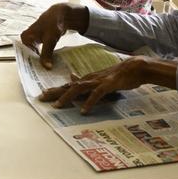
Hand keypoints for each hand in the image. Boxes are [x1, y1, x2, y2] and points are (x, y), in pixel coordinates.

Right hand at [20, 3, 88, 67]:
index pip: (25, 54)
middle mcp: (27, 40)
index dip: (31, 64)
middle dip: (37, 64)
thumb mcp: (50, 39)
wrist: (61, 15)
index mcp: (25, 38)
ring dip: (42, 61)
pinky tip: (51, 64)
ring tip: (47, 71)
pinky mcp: (41, 42)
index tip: (37, 73)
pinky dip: (46, 57)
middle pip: (31, 55)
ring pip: (37, 55)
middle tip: (44, 74)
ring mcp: (34, 41)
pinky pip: (42, 52)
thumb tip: (46, 67)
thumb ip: (47, 53)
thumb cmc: (52, 23)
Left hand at [37, 57, 164, 113]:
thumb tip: (71, 77)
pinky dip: (89, 102)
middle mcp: (90, 79)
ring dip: (67, 97)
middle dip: (55, 92)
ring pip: (79, 88)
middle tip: (41, 98)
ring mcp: (98, 81)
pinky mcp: (108, 85)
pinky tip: (83, 111)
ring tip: (57, 105)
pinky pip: (97, 94)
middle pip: (69, 86)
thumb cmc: (119, 74)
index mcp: (88, 78)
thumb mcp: (99, 77)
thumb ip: (86, 79)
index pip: (68, 84)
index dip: (55, 89)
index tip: (43, 94)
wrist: (135, 67)